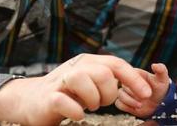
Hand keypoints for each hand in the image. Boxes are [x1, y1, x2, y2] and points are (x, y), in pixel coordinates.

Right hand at [0, 53, 151, 125]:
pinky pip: (66, 101)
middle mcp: (76, 66)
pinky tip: (78, 115)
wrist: (31, 100)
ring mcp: (61, 81)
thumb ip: (113, 80)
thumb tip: (143, 85)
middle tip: (101, 103)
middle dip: (109, 93)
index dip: (133, 79)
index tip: (145, 94)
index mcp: (89, 62)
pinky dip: (76, 111)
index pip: (116, 64)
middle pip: (104, 72)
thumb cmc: (68, 93)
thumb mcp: (92, 82)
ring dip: (92, 98)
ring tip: (89, 106)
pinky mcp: (49, 98)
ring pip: (83, 79)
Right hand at [115, 63, 169, 117]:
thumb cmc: (160, 88)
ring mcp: (124, 91)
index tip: (147, 91)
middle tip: (146, 98)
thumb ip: (161, 69)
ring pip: (119, 95)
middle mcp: (127, 81)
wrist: (158, 103)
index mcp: (134, 73)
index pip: (128, 75)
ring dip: (130, 102)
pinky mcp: (123, 101)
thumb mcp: (162, 78)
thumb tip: (154, 65)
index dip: (136, 84)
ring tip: (141, 105)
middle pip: (123, 86)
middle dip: (134, 94)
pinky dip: (127, 107)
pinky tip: (136, 108)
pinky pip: (119, 104)